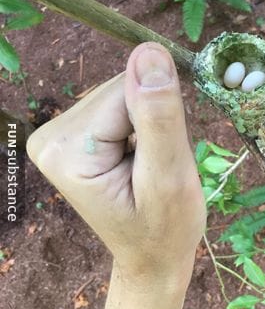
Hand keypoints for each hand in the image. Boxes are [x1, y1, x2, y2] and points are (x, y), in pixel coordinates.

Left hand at [27, 43, 205, 288]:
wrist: (152, 256)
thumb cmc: (165, 228)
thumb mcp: (169, 177)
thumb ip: (158, 116)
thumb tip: (149, 51)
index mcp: (67, 150)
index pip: (126, 94)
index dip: (160, 120)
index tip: (164, 161)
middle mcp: (51, 137)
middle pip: (120, 90)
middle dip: (152, 121)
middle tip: (159, 167)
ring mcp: (57, 135)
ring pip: (123, 94)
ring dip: (149, 124)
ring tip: (150, 167)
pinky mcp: (72, 134)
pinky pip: (118, 105)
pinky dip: (141, 127)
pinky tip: (140, 160)